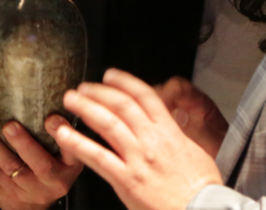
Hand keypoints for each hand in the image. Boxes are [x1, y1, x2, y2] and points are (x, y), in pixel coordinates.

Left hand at [0, 116, 82, 209]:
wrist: (34, 201)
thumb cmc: (50, 164)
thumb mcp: (63, 154)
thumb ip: (59, 131)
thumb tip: (45, 90)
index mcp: (70, 165)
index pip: (71, 151)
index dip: (61, 135)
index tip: (51, 118)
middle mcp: (53, 178)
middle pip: (40, 164)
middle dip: (24, 144)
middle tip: (10, 125)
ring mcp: (31, 187)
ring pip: (11, 167)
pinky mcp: (11, 190)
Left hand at [52, 69, 221, 209]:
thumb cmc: (202, 190)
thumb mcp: (195, 152)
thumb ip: (174, 136)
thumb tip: (165, 125)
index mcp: (170, 132)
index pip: (144, 96)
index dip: (124, 81)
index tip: (109, 75)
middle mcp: (152, 140)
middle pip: (121, 105)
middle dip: (99, 92)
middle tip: (83, 87)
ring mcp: (138, 159)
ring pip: (107, 124)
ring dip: (85, 108)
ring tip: (70, 100)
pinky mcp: (127, 180)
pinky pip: (97, 157)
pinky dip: (77, 143)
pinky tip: (63, 135)